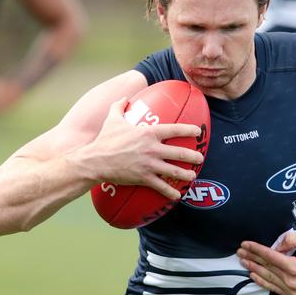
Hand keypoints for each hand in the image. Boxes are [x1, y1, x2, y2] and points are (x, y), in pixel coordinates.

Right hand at [72, 98, 203, 199]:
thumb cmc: (105, 140)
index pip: (174, 130)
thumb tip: (125, 98)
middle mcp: (152, 148)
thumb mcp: (112, 119)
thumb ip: (120, 106)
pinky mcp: (143, 178)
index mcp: (148, 133)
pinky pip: (160, 186)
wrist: (95, 161)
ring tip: (193, 176)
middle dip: (193, 156)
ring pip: (174, 171)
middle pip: (179, 153)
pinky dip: (170, 192)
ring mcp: (149, 164)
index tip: (197, 132)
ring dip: (186, 175)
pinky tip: (177, 196)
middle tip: (200, 158)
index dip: (188, 130)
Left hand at [237, 233, 295, 294]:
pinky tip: (253, 275)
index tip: (246, 244)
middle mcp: (292, 281)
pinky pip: (273, 288)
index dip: (256, 249)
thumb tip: (277, 243)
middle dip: (251, 258)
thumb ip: (292, 239)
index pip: (270, 256)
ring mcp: (292, 291)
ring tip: (243, 261)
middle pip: (266, 267)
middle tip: (240, 251)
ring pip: (267, 278)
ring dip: (253, 269)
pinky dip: (262, 281)